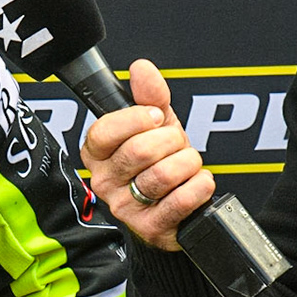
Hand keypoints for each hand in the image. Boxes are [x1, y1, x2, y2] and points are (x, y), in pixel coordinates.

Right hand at [79, 58, 214, 249]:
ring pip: (162, 175)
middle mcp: (104, 181)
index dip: (136, 119)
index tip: (156, 116)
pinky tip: (198, 182)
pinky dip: (198, 186)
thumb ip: (150, 95)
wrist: (180, 203)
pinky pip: (180, 201)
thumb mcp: (157, 124)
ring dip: (187, 163)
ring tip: (188, 164)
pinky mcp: (150, 228)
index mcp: (97, 153)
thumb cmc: (162, 160)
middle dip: (171, 140)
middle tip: (176, 143)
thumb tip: (141, 69)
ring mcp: (125, 207)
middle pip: (138, 151)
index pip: (105, 132)